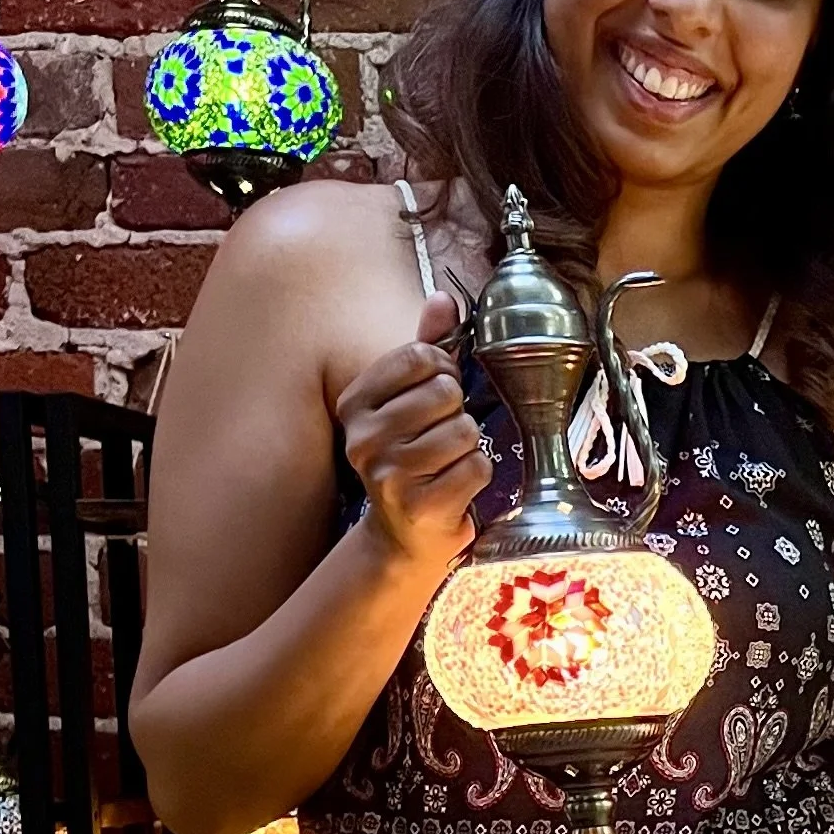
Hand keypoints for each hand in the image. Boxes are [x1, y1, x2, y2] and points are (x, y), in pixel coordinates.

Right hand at [335, 290, 492, 582]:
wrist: (404, 534)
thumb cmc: (411, 457)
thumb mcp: (410, 398)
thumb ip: (426, 346)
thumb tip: (443, 299)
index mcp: (355, 403)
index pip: (418, 357)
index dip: (443, 370)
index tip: (437, 393)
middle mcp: (363, 438)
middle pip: (444, 393)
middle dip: (457, 412)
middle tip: (443, 435)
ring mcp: (389, 475)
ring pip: (465, 431)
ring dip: (469, 446)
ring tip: (448, 462)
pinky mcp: (420, 507)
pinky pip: (476, 467)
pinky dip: (477, 474)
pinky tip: (455, 485)